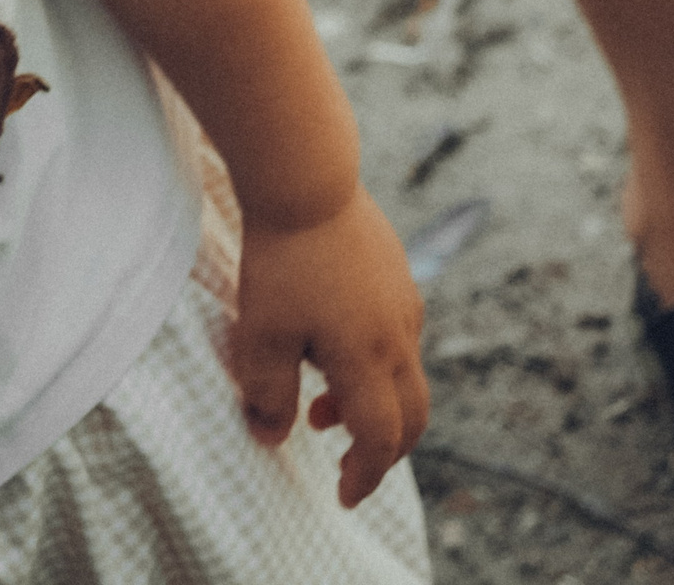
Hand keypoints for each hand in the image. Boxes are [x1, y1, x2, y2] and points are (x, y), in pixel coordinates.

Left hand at [226, 188, 428, 507]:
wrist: (308, 179)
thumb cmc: (281, 259)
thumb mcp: (261, 333)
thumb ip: (266, 392)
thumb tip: (271, 437)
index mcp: (370, 360)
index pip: (382, 440)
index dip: (366, 475)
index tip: (343, 495)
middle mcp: (400, 337)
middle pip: (412, 416)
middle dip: (384, 449)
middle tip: (347, 461)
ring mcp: (405, 303)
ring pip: (405, 375)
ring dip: (372, 402)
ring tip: (319, 402)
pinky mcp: (397, 275)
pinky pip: (398, 337)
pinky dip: (374, 364)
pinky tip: (327, 341)